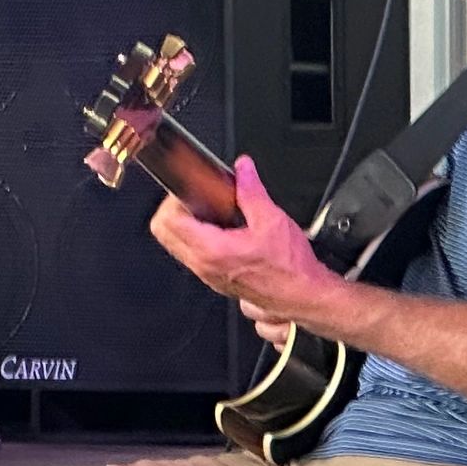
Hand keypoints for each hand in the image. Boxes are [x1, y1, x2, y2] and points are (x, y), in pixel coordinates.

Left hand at [149, 156, 339, 331]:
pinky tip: (221, 230)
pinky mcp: (215, 279)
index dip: (173, 200)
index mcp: (212, 250)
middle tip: (195, 199)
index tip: (190, 190)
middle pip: (163, 234)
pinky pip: (192, 256)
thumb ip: (252, 191)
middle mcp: (204, 266)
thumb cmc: (290, 269)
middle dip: (174, 210)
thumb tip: (243, 170)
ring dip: (185, 226)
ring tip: (210, 212)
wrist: (303, 296)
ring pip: (175, 246)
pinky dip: (197, 239)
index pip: (167, 222)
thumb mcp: (272, 219)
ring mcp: (207, 275)